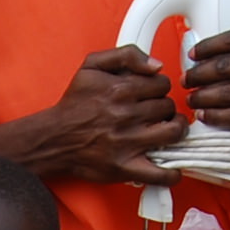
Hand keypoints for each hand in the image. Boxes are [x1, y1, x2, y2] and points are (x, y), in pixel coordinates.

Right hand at [27, 47, 189, 187]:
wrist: (54, 138)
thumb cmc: (74, 104)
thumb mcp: (92, 65)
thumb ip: (126, 55)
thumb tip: (156, 66)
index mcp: (121, 89)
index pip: (162, 84)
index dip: (159, 88)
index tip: (152, 94)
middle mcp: (126, 115)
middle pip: (169, 107)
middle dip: (165, 108)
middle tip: (154, 113)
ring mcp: (128, 143)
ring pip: (173, 132)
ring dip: (175, 130)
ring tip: (165, 130)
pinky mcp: (126, 167)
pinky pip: (161, 173)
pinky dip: (172, 172)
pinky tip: (171, 165)